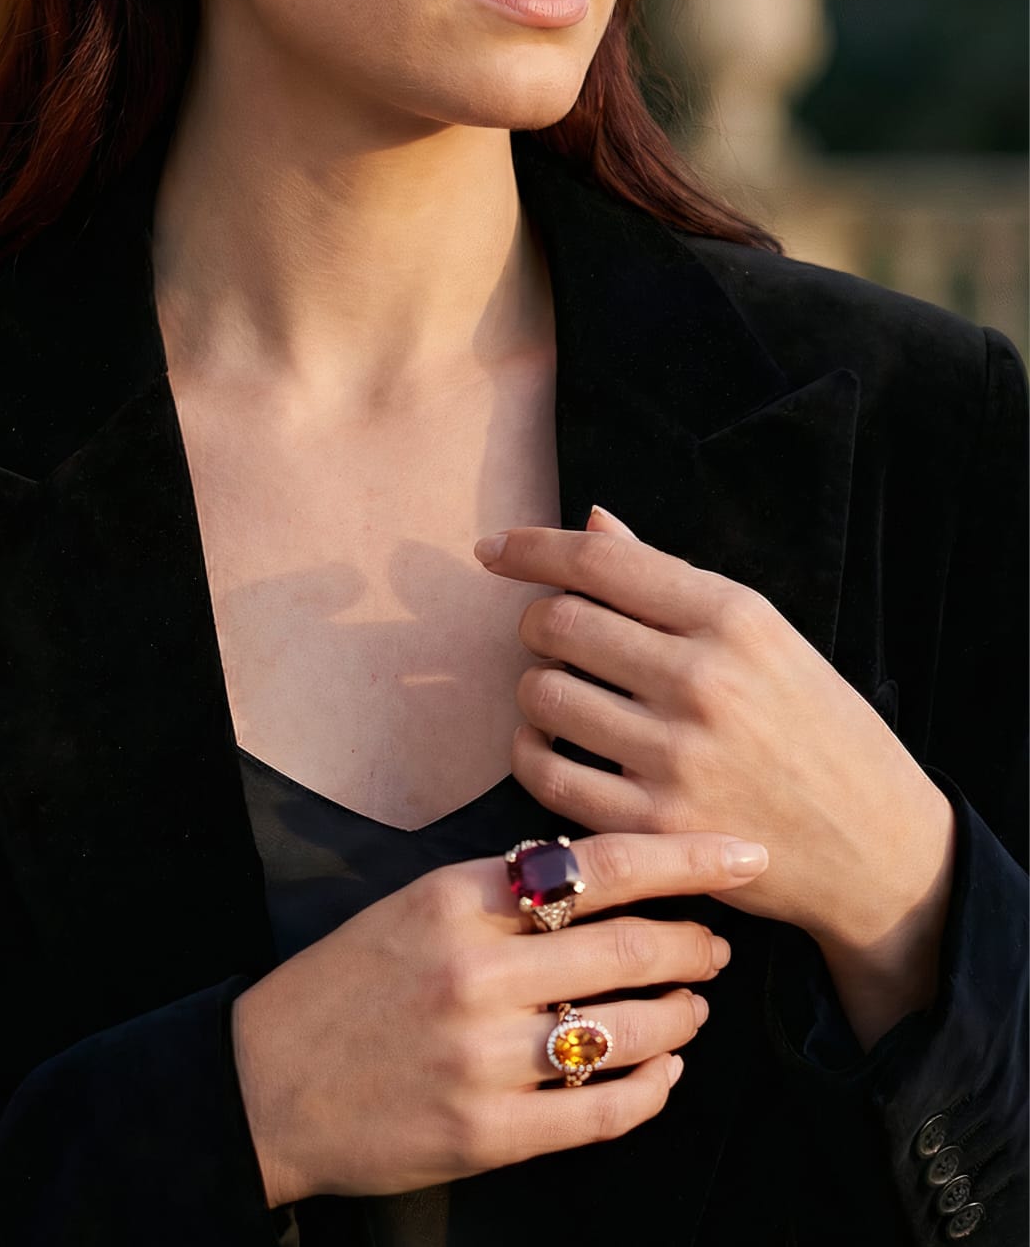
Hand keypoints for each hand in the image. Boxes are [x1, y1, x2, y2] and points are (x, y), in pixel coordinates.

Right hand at [230, 829, 765, 1206]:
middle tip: (719, 946)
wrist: (268, 1081)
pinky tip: (664, 1075)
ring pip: (625, 1031)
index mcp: (456, 898)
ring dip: (679, 1018)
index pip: (598, 865)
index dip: (686, 859)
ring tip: (693, 1010)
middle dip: (694, 946)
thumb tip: (603, 874)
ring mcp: (481, 1056)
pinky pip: (599, 1112)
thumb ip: (501, 890)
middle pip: (627, 949)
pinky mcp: (485, 1133)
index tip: (745, 854)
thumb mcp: (413, 905)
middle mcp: (474, 971)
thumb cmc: (348, 982)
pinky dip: (649, 1090)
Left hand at [475, 505, 954, 952]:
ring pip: (542, 693)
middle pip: (557, 622)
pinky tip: (549, 745)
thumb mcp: (766, 635)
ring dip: (535, 688)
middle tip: (552, 637)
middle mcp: (702, 680)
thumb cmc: (816, 726)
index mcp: (733, 617)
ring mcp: (677, 757)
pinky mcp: (655, 828)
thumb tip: (591, 523)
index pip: (598, 562)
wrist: (878, 847)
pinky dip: (531, 752)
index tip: (492, 551)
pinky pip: (546, 774)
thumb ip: (670, 581)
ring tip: (562, 694)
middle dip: (536, 622)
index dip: (530, 549)